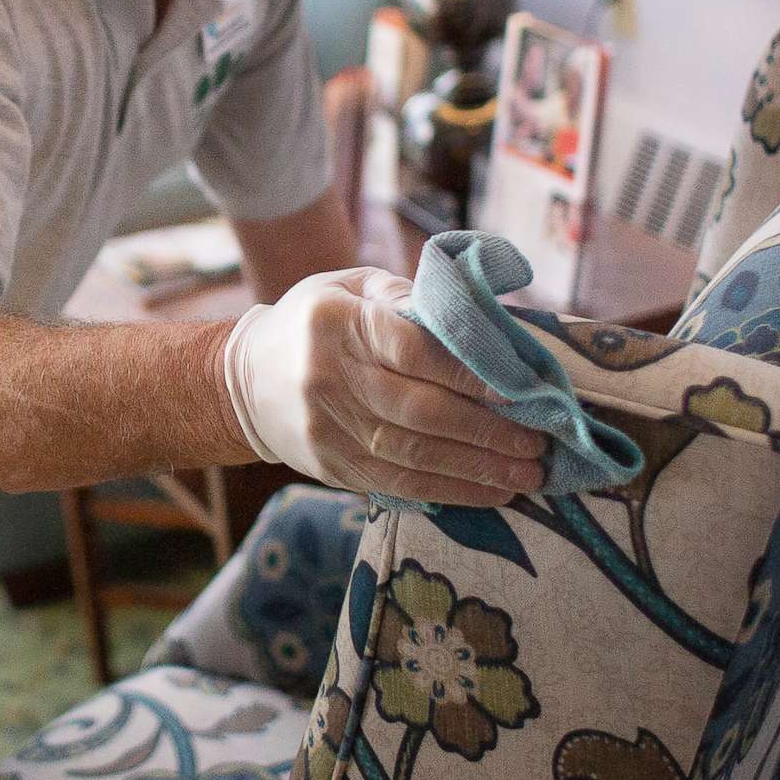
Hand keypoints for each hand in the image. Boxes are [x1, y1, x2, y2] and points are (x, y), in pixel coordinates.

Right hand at [218, 267, 546, 505]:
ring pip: (413, 456)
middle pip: (418, 410)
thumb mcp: (350, 286)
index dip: (468, 372)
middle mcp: (327, 378)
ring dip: (477, 470)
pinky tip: (489, 493)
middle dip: (486, 431)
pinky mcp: (332, 469)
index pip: (412, 349)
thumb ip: (407, 297)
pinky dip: (450, 492)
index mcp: (336, 323)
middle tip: (536, 442)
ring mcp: (327, 431)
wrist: (243, 383)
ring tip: (526, 475)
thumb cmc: (315, 323)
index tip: (518, 389)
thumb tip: (478, 320)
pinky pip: (399, 486)